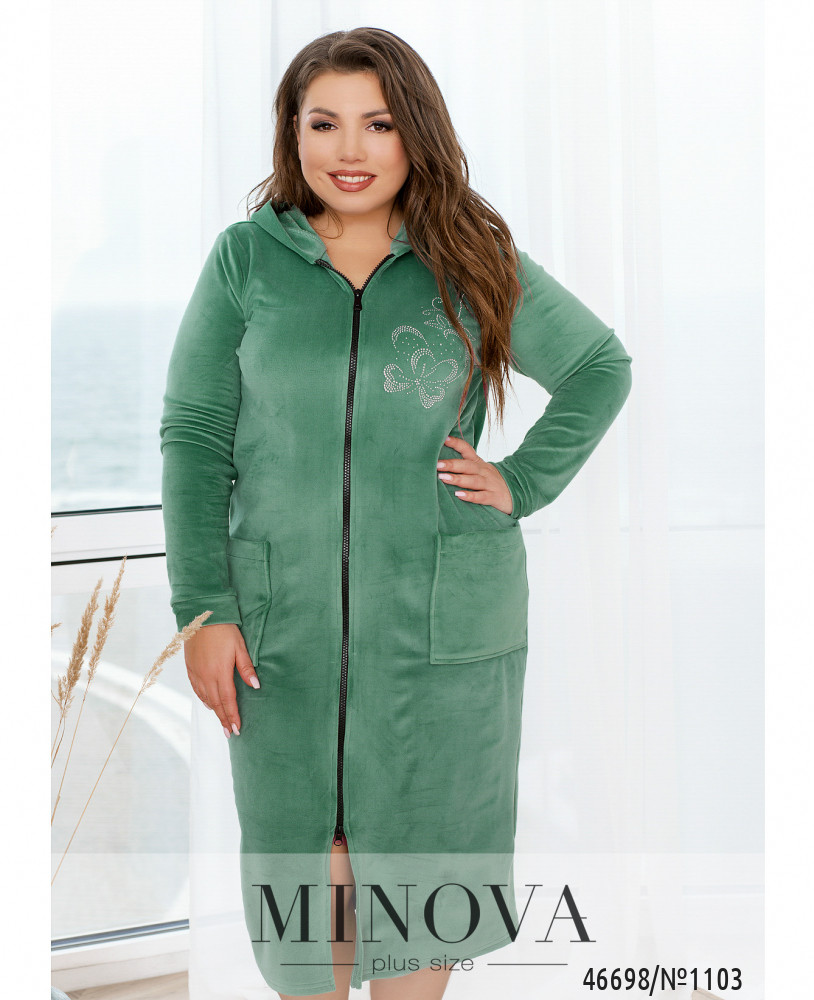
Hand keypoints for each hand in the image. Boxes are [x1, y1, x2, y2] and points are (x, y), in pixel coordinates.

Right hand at [184, 623, 259, 737]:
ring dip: (214, 711)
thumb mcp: (240, 647)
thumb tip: (256, 686)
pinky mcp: (190, 668)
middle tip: (230, 733)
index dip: (233, 716)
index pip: (228, 700)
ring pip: (205, 698)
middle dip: (224, 719)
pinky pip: (196, 689)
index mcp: (220, 672)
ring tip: (222, 721)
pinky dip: (203, 699)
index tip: (237, 729)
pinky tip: (209, 704)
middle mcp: (206, 676)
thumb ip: (246, 668)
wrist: (202, 616)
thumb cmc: (225, 630)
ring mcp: (196, 673)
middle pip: (216, 703)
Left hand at [437, 435, 514, 515]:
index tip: (444, 439)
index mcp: (479, 464)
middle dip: (452, 464)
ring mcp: (490, 484)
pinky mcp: (494, 497)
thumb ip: (465, 466)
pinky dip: (470, 496)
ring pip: (473, 480)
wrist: (519, 493)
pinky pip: (481, 497)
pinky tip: (459, 495)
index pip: (467, 450)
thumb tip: (442, 462)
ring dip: (458, 479)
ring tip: (443, 478)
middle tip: (437, 464)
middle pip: (467, 466)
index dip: (457, 444)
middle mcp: (484, 471)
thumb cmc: (492, 482)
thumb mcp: (481, 470)